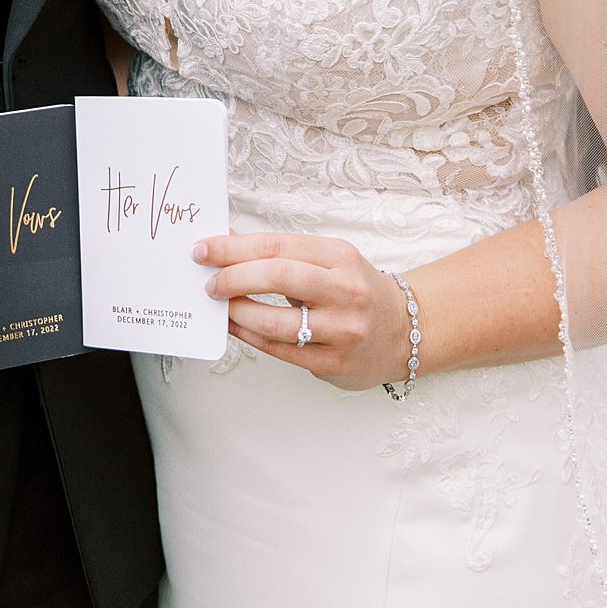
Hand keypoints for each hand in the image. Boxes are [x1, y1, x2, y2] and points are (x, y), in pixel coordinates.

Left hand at [195, 231, 413, 391]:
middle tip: (208, 281)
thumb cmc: (355, 291)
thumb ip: (280, 254)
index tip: (204, 250)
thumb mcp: (327, 260)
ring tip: (219, 305)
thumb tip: (228, 244)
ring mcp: (342, 330)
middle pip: (278, 277)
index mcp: (340, 256)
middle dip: (233, 277)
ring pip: (276, 321)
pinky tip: (236, 326)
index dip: (234, 248)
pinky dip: (251, 336)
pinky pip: (281, 350)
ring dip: (238, 312)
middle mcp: (345, 291)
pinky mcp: (335, 363)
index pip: (278, 246)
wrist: (402, 332)